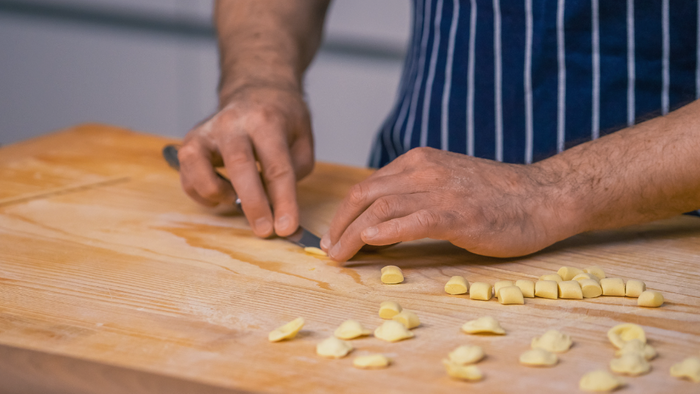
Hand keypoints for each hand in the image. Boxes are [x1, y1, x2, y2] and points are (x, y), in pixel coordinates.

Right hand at [178, 85, 313, 237]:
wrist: (255, 89)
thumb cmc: (280, 118)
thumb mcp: (302, 138)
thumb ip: (295, 170)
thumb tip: (279, 207)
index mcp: (266, 121)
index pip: (277, 166)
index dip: (283, 200)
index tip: (288, 228)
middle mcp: (232, 124)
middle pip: (240, 167)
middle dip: (253, 205)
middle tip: (265, 231)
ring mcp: (206, 132)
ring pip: (200, 170)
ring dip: (219, 195)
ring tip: (236, 200)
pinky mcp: (190, 143)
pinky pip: (189, 178)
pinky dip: (204, 194)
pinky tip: (224, 191)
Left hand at [321, 147, 576, 261]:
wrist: (543, 196)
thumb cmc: (496, 196)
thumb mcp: (448, 182)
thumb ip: (416, 192)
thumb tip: (381, 218)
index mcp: (419, 161)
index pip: (369, 185)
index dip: (345, 212)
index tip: (333, 235)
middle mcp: (425, 171)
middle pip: (365, 194)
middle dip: (340, 223)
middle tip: (328, 248)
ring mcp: (442, 190)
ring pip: (381, 207)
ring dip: (353, 232)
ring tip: (339, 254)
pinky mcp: (459, 214)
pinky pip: (414, 220)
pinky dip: (387, 230)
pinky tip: (369, 242)